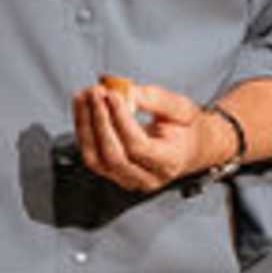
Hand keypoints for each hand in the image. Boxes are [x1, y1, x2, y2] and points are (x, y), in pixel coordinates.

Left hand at [72, 75, 233, 194]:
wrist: (188, 148)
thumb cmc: (185, 127)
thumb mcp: (180, 108)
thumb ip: (154, 99)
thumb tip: (123, 91)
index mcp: (170, 162)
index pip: (138, 146)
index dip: (121, 120)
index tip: (112, 94)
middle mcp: (148, 178)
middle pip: (114, 156)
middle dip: (100, 121)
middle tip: (96, 92)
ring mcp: (128, 180)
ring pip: (97, 160)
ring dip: (86, 125)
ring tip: (84, 97)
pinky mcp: (113, 175)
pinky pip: (91, 157)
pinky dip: (84, 131)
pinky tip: (83, 108)